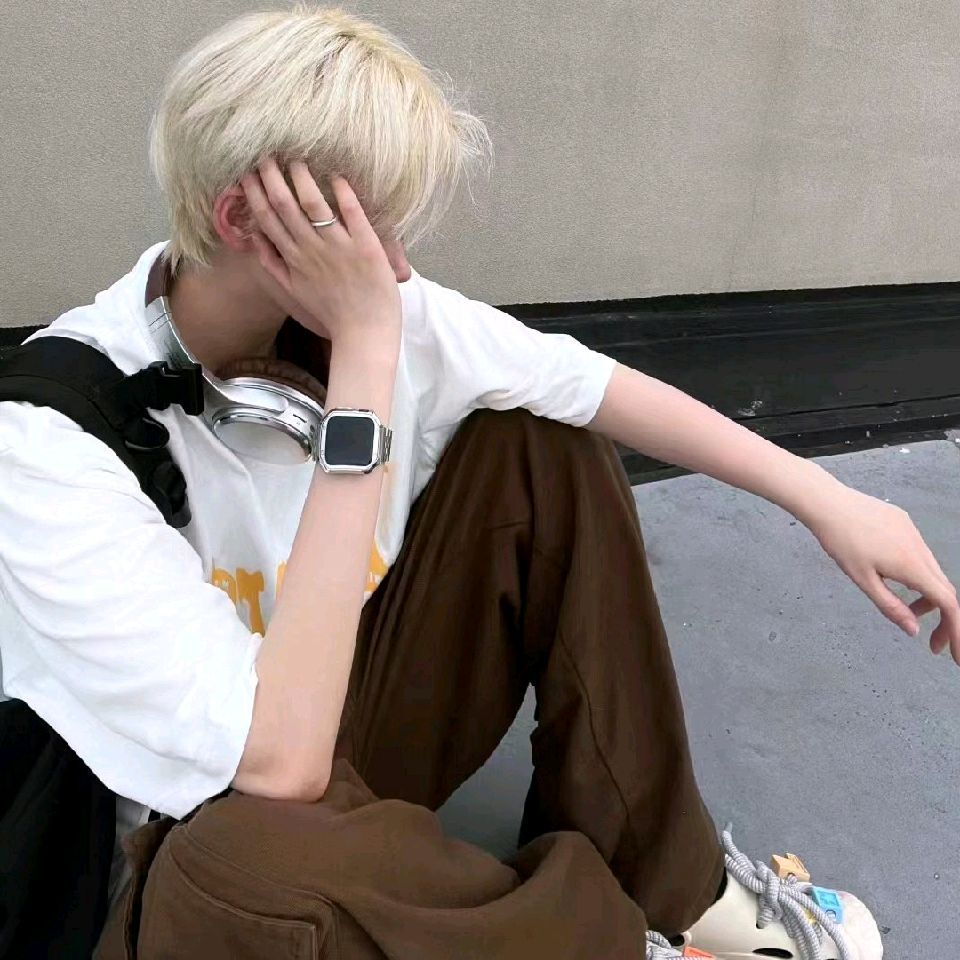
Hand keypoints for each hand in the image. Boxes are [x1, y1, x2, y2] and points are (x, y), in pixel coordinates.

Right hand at [241, 159, 400, 351]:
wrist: (364, 336)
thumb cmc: (332, 316)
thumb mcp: (294, 294)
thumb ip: (274, 266)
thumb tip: (256, 241)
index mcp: (294, 259)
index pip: (267, 219)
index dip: (255, 193)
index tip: (247, 171)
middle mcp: (311, 250)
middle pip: (284, 206)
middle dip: (272, 176)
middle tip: (266, 152)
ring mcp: (339, 248)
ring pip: (314, 204)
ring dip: (303, 177)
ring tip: (298, 157)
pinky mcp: (366, 248)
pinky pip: (353, 214)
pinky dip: (344, 194)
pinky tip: (337, 175)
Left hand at [802, 482, 959, 663]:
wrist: (828, 503)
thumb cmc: (841, 542)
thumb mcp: (863, 580)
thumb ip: (891, 607)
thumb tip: (914, 630)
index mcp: (912, 566)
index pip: (948, 604)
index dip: (956, 630)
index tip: (956, 655)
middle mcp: (920, 548)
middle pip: (945, 590)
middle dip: (944, 619)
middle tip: (932, 643)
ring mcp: (914, 533)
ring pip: (932, 572)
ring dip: (928, 597)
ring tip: (909, 611)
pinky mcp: (904, 523)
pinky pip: (920, 555)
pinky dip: (918, 575)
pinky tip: (896, 579)